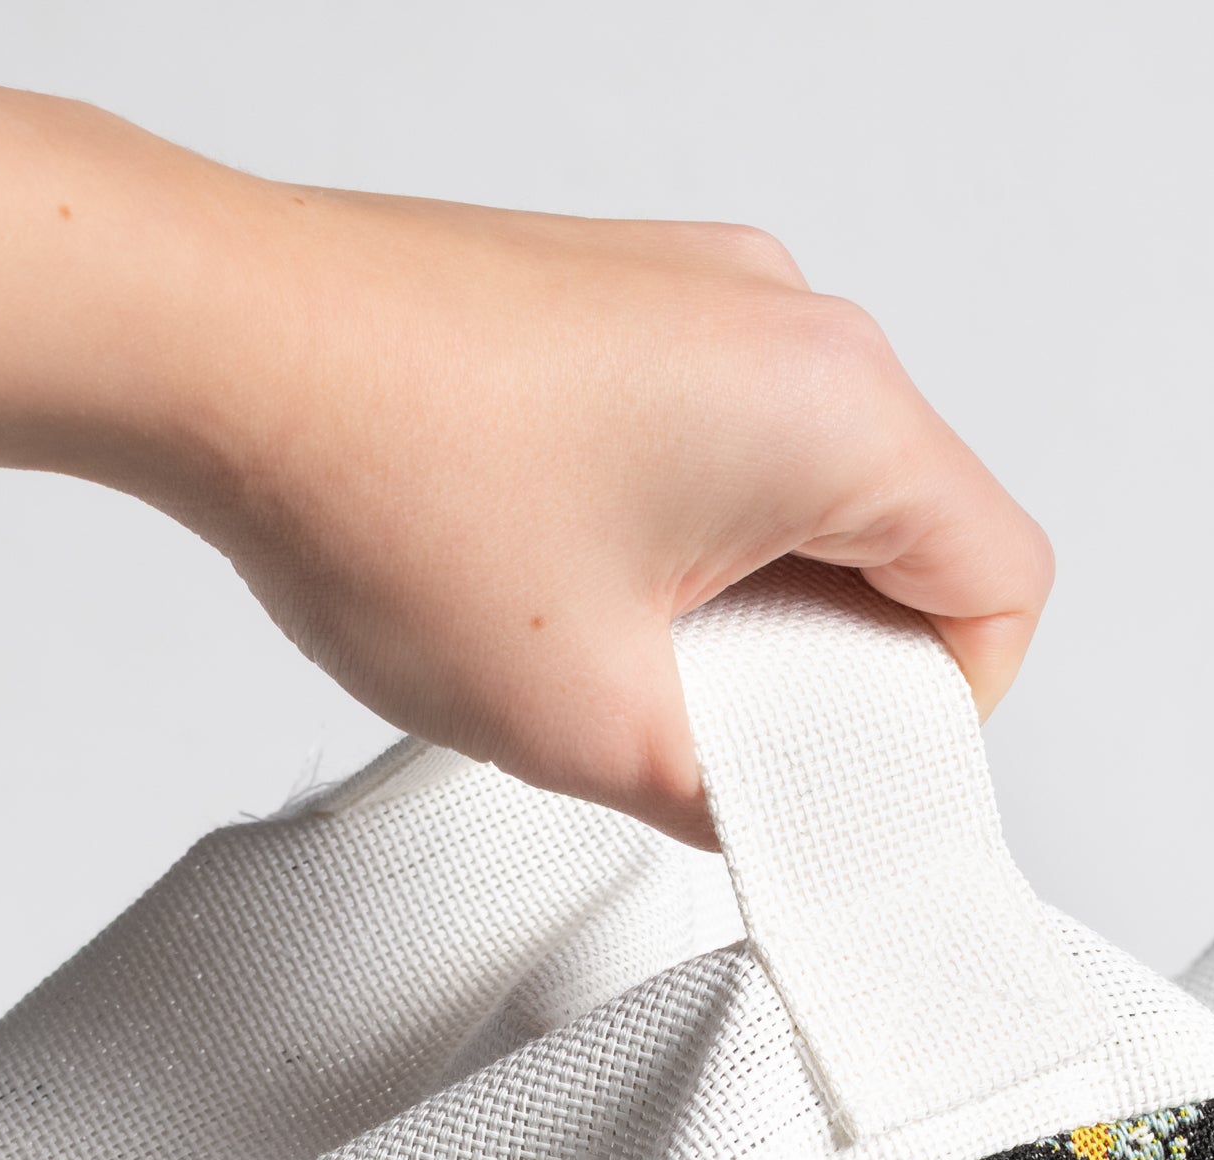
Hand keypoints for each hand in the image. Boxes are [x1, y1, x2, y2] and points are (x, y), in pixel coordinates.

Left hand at [111, 189, 1052, 845]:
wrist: (211, 339)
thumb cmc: (374, 480)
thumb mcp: (585, 722)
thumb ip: (728, 799)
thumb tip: (772, 816)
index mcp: (834, 408)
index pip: (1002, 582)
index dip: (940, 709)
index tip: (832, 764)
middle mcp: (792, 318)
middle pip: (913, 528)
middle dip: (830, 653)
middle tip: (704, 726)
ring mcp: (708, 289)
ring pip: (812, 482)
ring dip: (748, 588)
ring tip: (610, 645)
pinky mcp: (629, 289)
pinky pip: (723, 428)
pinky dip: (682, 519)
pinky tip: (562, 572)